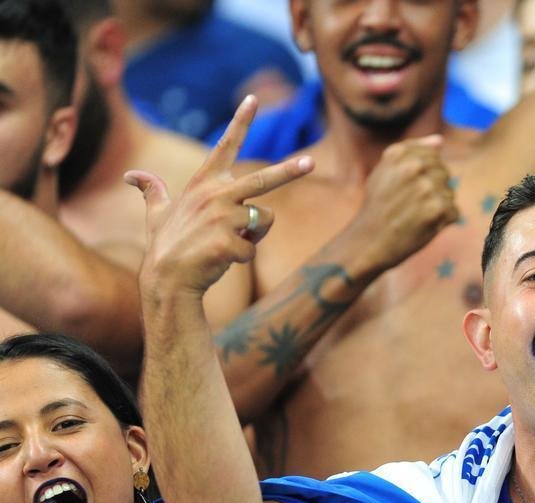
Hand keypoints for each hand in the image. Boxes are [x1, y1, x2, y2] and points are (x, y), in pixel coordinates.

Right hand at [129, 95, 314, 297]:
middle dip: (290, 171)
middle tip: (311, 163)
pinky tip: (219, 260)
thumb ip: (151, 192)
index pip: (225, 146)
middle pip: (262, 180)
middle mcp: (215, 195)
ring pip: (263, 222)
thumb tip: (130, 176)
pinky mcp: (228, 242)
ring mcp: (222, 218)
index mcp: (203, 184)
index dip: (240, 121)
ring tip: (222, 244)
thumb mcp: (156, 215)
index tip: (253, 98)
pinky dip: (241, 257)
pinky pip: (253, 248)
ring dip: (251, 236)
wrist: (166, 280)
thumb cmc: (165, 247)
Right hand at [341, 135, 459, 273]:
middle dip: (434, 189)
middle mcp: (413, 167)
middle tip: (413, 206)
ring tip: (416, 216)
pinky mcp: (437, 210)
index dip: (426, 175)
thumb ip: (411, 151)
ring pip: (450, 192)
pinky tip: (424, 226)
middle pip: (444, 173)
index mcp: (398, 154)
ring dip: (439, 206)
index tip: (411, 189)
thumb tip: (440, 140)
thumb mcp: (384, 171)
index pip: (434, 154)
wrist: (367, 242)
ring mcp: (427, 188)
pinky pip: (454, 211)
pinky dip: (443, 222)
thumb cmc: (377, 207)